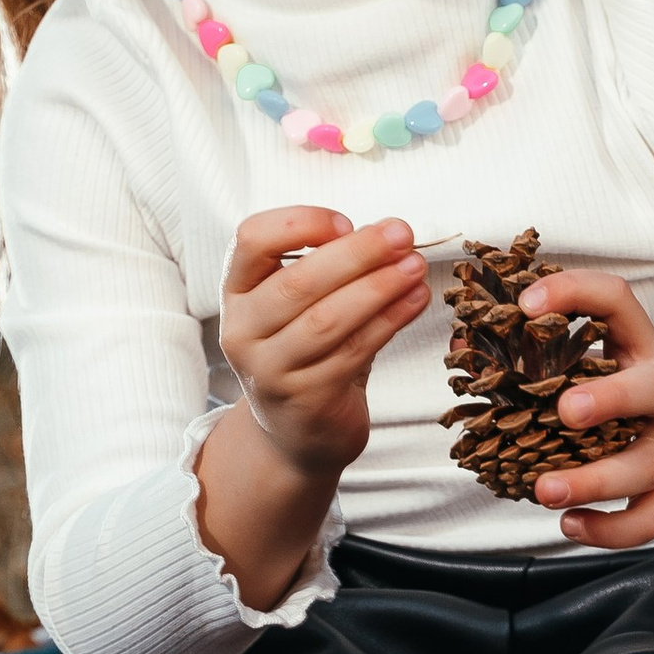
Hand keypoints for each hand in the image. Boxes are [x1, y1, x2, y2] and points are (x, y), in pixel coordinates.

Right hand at [221, 205, 430, 481]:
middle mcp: (243, 330)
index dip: (300, 223)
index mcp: (238, 291)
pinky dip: (389, 322)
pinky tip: (414, 301)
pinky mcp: (304, 400)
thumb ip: (328, 268)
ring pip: (327, 320)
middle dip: (357, 253)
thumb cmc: (304, 352)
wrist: (296, 431)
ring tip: (414, 267)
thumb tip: (384, 234)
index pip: (252, 239)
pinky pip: (353, 352)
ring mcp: (269, 370)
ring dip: (379, 288)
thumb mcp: (298, 305)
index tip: (345, 222)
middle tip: (401, 234)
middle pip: (297, 282)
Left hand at [518, 268, 653, 586]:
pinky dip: (606, 531)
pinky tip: (570, 524)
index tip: (526, 303)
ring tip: (543, 489)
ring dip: (591, 481)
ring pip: (644, 468)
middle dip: (611, 397)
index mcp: (644, 352)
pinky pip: (645, 522)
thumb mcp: (614, 371)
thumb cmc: (642, 408)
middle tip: (564, 410)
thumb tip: (465, 342)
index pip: (618, 302)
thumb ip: (549, 357)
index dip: (575, 292)